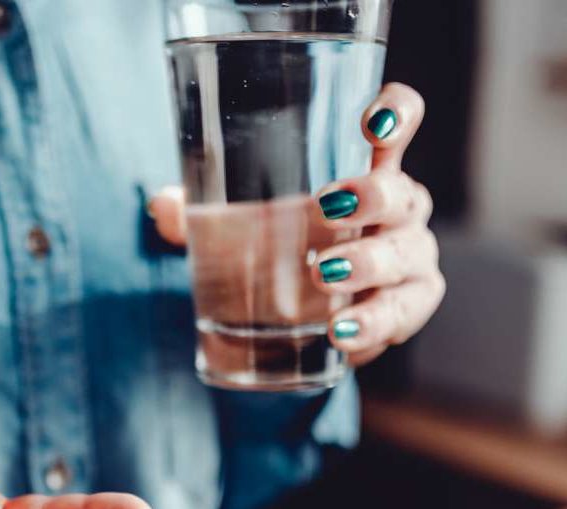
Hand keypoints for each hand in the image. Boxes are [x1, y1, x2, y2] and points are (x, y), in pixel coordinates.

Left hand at [149, 82, 443, 366]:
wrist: (304, 328)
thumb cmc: (282, 261)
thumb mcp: (242, 235)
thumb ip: (202, 218)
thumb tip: (161, 206)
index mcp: (366, 176)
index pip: (399, 125)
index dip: (397, 113)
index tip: (373, 119)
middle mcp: (398, 213)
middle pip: (404, 193)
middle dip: (374, 196)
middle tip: (330, 208)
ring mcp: (409, 261)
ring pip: (409, 255)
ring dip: (370, 265)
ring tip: (324, 277)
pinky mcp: (406, 309)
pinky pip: (402, 314)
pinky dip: (372, 324)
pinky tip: (339, 333)